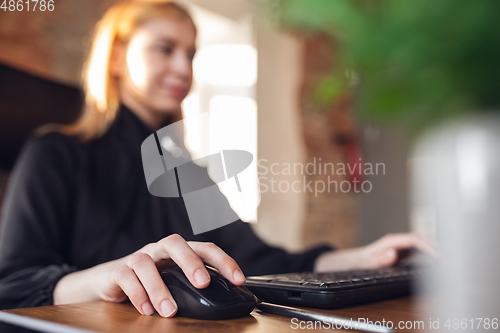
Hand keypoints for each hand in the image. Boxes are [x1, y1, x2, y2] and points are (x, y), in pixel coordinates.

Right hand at [54, 234, 245, 316]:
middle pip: (175, 243)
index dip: (223, 261)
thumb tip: (223, 301)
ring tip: (169, 311)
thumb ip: (192, 286)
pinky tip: (147, 310)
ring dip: (159, 287)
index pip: (204, 248)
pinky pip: (126, 277)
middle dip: (191, 261)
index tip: (238, 279)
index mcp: (178, 252)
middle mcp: (159, 250)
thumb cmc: (148, 280)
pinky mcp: (117, 271)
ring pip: (146, 263)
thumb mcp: (173, 280)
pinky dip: (138, 294)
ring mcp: (137, 258)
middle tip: (202, 283)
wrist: (108, 281)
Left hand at [314, 233, 438, 271]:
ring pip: (424, 241)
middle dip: (437, 246)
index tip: (440, 255)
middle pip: (422, 238)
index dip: (429, 246)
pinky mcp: (404, 250)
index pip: (415, 239)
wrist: (356, 260)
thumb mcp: (369, 262)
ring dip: (436, 248)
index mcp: (392, 241)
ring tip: (450, 260)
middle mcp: (398, 240)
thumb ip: (380, 258)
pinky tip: (440, 259)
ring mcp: (402, 244)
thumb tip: (393, 253)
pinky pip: (422, 248)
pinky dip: (432, 252)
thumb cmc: (363, 261)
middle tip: (450, 259)